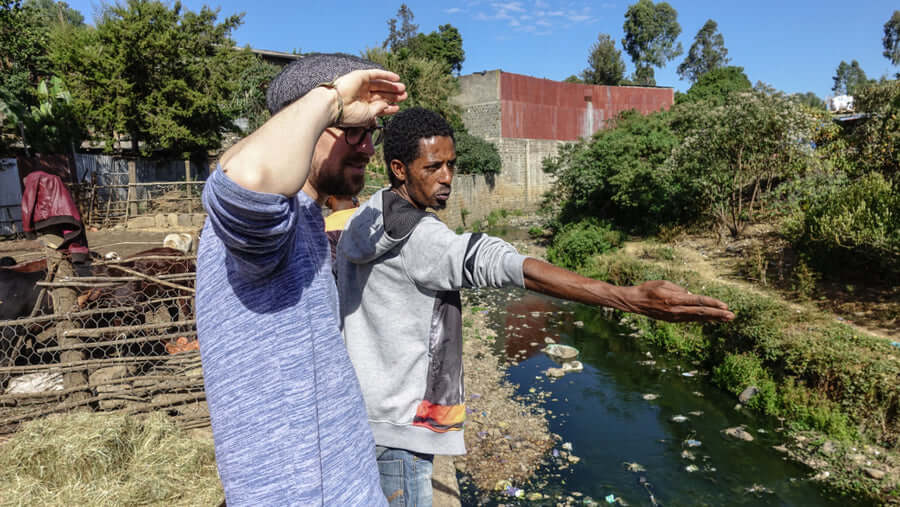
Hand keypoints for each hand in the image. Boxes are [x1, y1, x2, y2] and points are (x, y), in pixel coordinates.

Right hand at [333, 69, 407, 125]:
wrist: (335, 105)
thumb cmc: (349, 114)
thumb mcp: (368, 115)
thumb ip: (379, 109)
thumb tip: (387, 104)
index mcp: (362, 106)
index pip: (378, 105)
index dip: (389, 106)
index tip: (398, 107)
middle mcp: (362, 96)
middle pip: (381, 94)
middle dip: (393, 95)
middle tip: (404, 95)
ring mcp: (361, 85)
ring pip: (380, 84)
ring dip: (391, 86)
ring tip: (403, 88)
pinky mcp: (361, 76)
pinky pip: (376, 74)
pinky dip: (386, 75)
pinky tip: (396, 78)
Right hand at [619, 280, 734, 321]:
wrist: (634, 302)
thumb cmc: (648, 289)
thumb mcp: (664, 283)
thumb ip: (679, 289)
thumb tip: (692, 295)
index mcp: (675, 299)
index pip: (698, 301)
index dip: (713, 303)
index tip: (725, 305)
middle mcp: (676, 310)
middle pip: (701, 312)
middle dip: (718, 314)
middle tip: (732, 316)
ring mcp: (675, 317)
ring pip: (698, 317)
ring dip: (713, 318)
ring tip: (726, 319)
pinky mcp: (673, 320)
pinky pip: (690, 319)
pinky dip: (702, 319)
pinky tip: (711, 319)